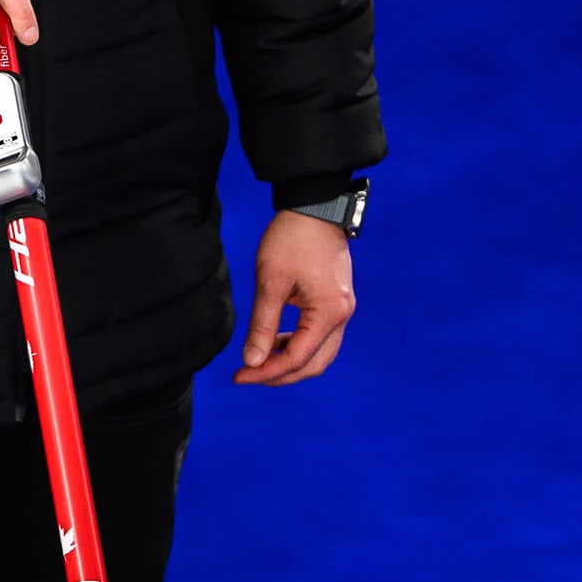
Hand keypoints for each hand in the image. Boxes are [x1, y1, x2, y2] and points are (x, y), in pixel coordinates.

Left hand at [234, 210, 355, 386]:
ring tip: (259, 359)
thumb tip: (252, 361)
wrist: (315, 205)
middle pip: (314, 364)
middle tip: (247, 375)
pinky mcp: (337, 300)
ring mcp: (343, 308)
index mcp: (328, 312)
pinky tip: (276, 340)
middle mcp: (342, 315)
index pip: (297, 358)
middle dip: (280, 375)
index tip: (238, 375)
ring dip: (290, 361)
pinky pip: (321, 336)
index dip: (267, 372)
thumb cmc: (291, 238)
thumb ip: (263, 325)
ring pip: (320, 353)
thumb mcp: (271, 281)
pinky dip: (299, 344)